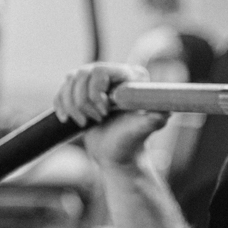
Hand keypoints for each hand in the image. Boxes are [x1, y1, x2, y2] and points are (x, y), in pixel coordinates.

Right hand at [54, 62, 168, 165]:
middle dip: (84, 102)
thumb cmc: (132, 142)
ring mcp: (95, 83)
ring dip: (73, 106)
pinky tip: (69, 120)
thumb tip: (166, 112)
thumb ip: (153, 119)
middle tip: (98, 119)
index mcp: (130, 77)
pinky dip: (62, 107)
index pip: (100, 71)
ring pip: (69, 82)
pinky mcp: (80, 93)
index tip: (105, 113)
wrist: (118, 156)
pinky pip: (61, 92)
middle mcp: (113, 75)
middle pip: (81, 74)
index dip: (96, 93)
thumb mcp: (144, 129)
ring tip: (86, 122)